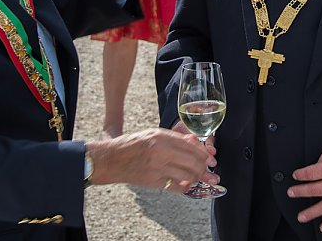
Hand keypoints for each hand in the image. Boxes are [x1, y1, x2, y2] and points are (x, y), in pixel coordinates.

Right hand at [85, 128, 216, 191]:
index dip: (203, 152)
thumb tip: (194, 141)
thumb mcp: (153, 134)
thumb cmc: (132, 145)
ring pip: (187, 175)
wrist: (111, 160)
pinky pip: (176, 187)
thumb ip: (174, 137)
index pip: (190, 145)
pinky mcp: (153, 182)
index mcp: (161, 137)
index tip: (209, 157)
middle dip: (204, 167)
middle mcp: (160, 152)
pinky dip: (186, 187)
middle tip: (209, 170)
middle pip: (192, 161)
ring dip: (197, 178)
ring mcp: (157, 168)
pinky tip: (187, 185)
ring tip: (200, 178)